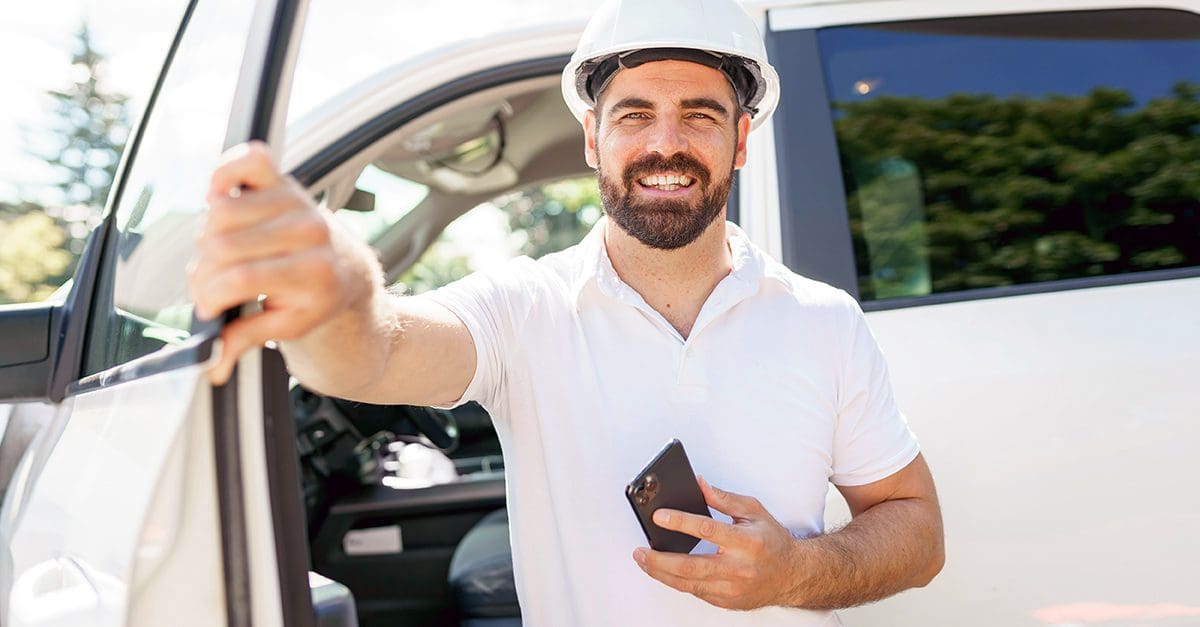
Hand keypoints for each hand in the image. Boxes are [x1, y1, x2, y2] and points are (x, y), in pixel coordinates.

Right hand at [188, 141, 376, 384]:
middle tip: (212, 285)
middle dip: (205, 272)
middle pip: (222, 246)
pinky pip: (246, 159)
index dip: (210, 295)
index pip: (240, 278)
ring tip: (221, 255)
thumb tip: (214, 365)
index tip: (207, 308)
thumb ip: (247, 339)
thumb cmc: (314, 298)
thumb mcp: (288, 326)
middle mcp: (308, 231)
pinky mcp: (283, 180)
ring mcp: (296, 201)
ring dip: (208, 237)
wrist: (347, 269)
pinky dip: (224, 174)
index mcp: (313, 272)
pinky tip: (219, 199)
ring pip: (221, 211)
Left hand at [632, 476, 804, 609]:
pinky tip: (665, 571)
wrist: (793, 575)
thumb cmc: (773, 541)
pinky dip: (678, 581)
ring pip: (689, 584)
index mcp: (746, 542)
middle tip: (640, 551)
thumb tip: (698, 484)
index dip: (680, 522)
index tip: (659, 516)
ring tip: (644, 561)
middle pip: (691, 566)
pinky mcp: (727, 601)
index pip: (707, 530)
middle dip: (660, 560)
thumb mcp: (753, 511)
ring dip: (662, 573)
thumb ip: (724, 498)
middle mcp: (739, 568)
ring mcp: (732, 589)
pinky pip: (696, 592)